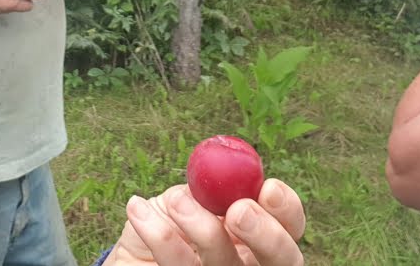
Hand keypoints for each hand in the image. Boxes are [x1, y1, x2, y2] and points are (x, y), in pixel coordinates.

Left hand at [104, 179, 304, 265]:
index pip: (291, 227)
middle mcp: (248, 264)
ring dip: (202, 228)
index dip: (287, 210)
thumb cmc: (168, 219)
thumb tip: (223, 163)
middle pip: (281, 261)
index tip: (268, 186)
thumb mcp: (188, 195)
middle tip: (238, 210)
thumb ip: (210, 185)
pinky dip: (159, 236)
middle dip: (266, 234)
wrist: (128, 256)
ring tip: (174, 200)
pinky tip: (137, 209)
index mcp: (258, 233)